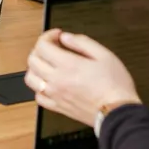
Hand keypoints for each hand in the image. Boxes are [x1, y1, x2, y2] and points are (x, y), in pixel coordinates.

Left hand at [25, 29, 140, 126]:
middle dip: (39, 49)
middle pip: (32, 60)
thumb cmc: (115, 85)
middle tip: (52, 47)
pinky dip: (39, 88)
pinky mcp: (58, 107)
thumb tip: (66, 37)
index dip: (47, 36)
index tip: (57, 35)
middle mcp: (57, 80)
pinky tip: (48, 83)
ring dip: (35, 68)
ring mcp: (55, 95)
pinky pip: (39, 97)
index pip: (42, 46)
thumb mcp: (104, 55)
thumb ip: (82, 42)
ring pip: (31, 79)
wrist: (118, 112)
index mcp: (68, 65)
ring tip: (47, 64)